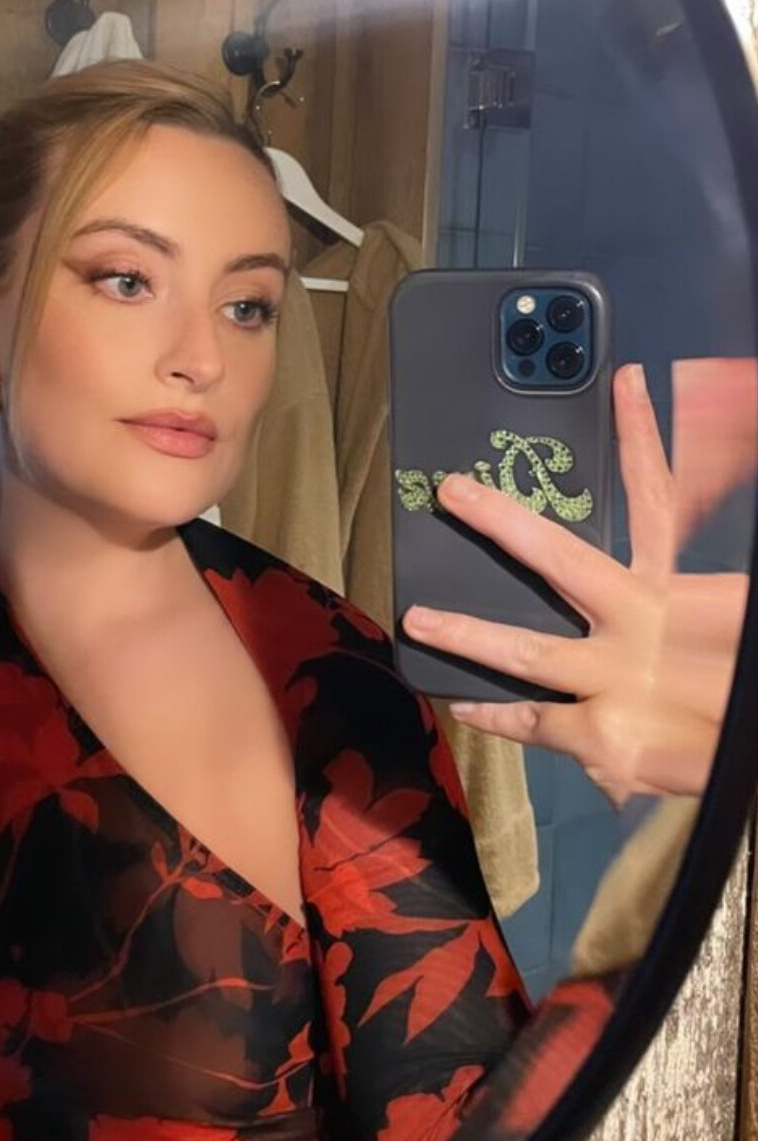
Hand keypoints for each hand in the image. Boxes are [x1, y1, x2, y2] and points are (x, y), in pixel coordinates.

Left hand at [402, 363, 749, 806]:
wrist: (755, 755)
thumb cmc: (735, 691)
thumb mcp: (724, 624)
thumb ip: (689, 592)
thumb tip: (666, 531)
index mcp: (687, 592)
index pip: (659, 499)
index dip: (641, 437)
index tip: (627, 384)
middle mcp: (649, 625)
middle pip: (564, 559)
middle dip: (503, 522)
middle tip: (455, 490)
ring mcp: (620, 680)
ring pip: (525, 650)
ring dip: (466, 633)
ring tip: (418, 620)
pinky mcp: (603, 738)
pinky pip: (531, 722)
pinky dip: (494, 716)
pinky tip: (463, 705)